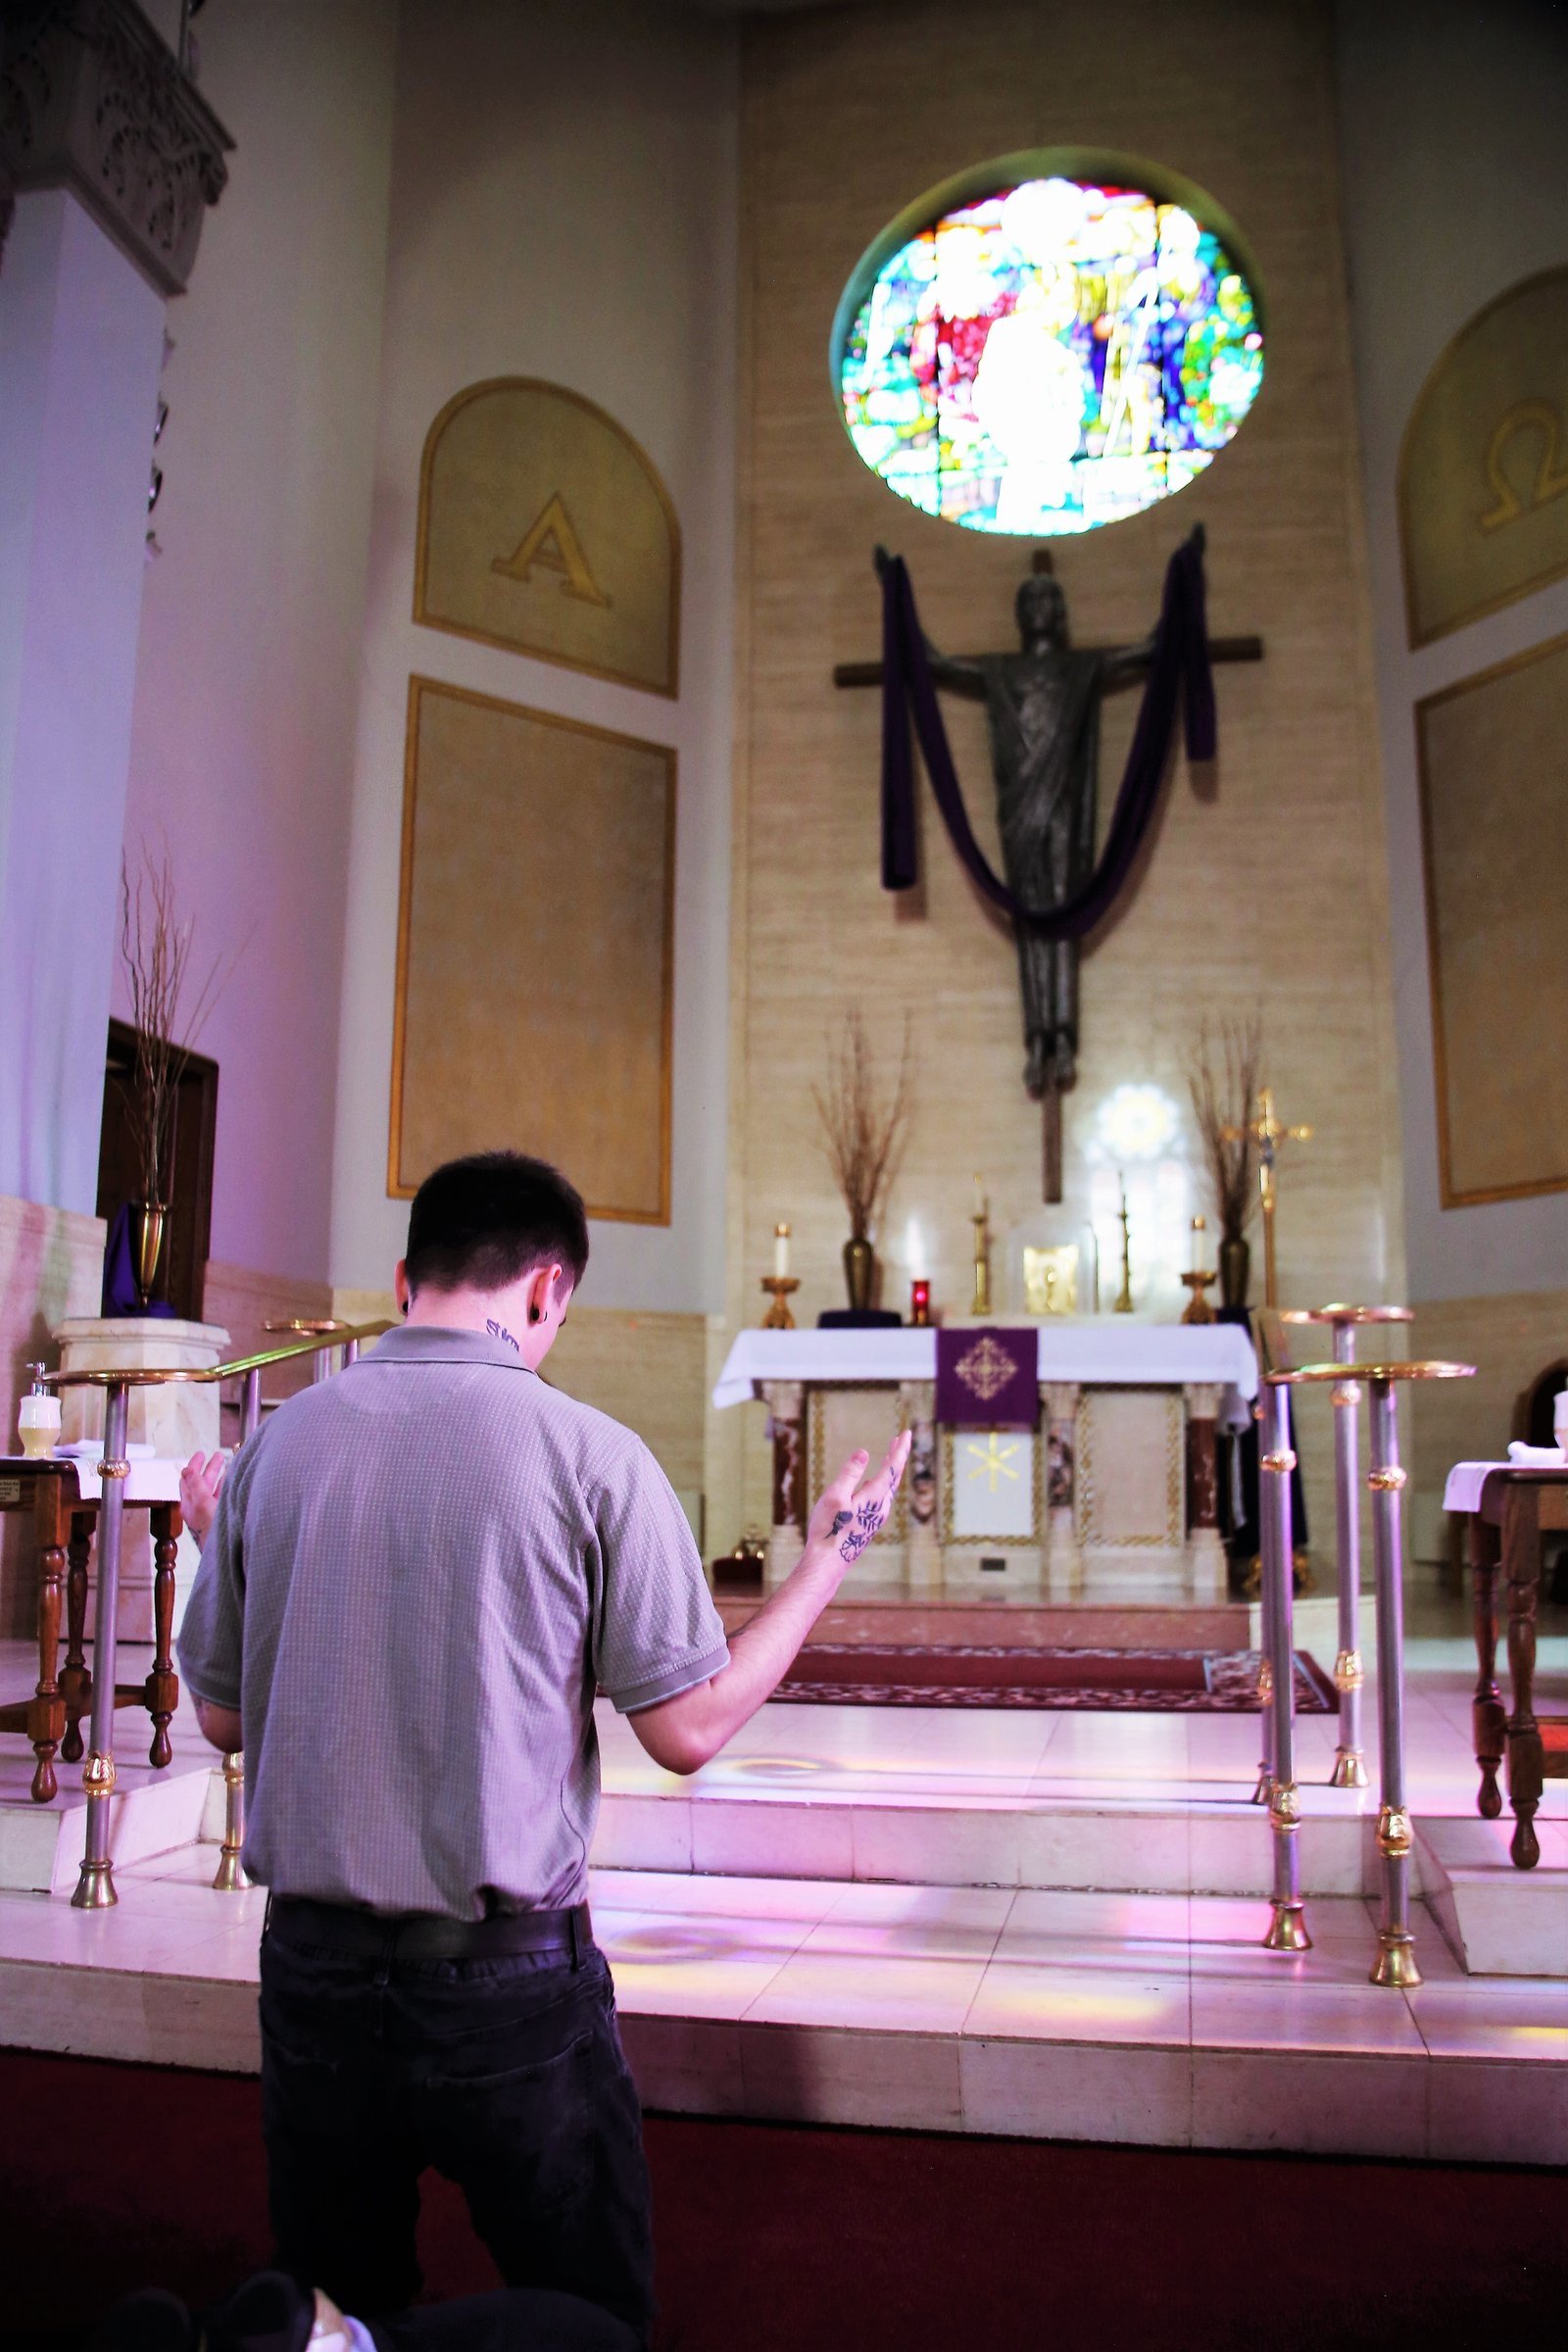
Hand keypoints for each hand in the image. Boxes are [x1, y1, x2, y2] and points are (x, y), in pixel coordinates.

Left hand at [180, 1449, 227, 1544]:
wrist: (227, 1550)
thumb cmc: (213, 1530)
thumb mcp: (202, 1503)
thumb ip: (195, 1485)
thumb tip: (186, 1469)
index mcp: (190, 1504)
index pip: (188, 1480)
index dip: (194, 1465)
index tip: (201, 1453)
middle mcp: (199, 1507)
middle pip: (201, 1482)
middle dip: (208, 1467)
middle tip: (216, 1455)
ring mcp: (211, 1511)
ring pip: (213, 1488)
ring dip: (219, 1475)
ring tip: (226, 1464)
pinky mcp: (223, 1514)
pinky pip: (223, 1495)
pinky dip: (227, 1484)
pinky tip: (233, 1480)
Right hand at [805, 1428, 912, 1565]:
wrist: (827, 1562)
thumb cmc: (829, 1529)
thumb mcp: (835, 1496)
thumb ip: (850, 1473)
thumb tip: (864, 1452)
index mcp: (874, 1497)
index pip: (893, 1468)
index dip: (900, 1449)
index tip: (906, 1432)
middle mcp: (880, 1507)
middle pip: (894, 1476)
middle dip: (898, 1455)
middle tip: (902, 1438)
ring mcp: (876, 1517)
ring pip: (888, 1487)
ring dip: (891, 1468)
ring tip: (891, 1454)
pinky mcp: (869, 1523)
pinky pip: (881, 1496)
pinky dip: (882, 1481)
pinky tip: (873, 1482)